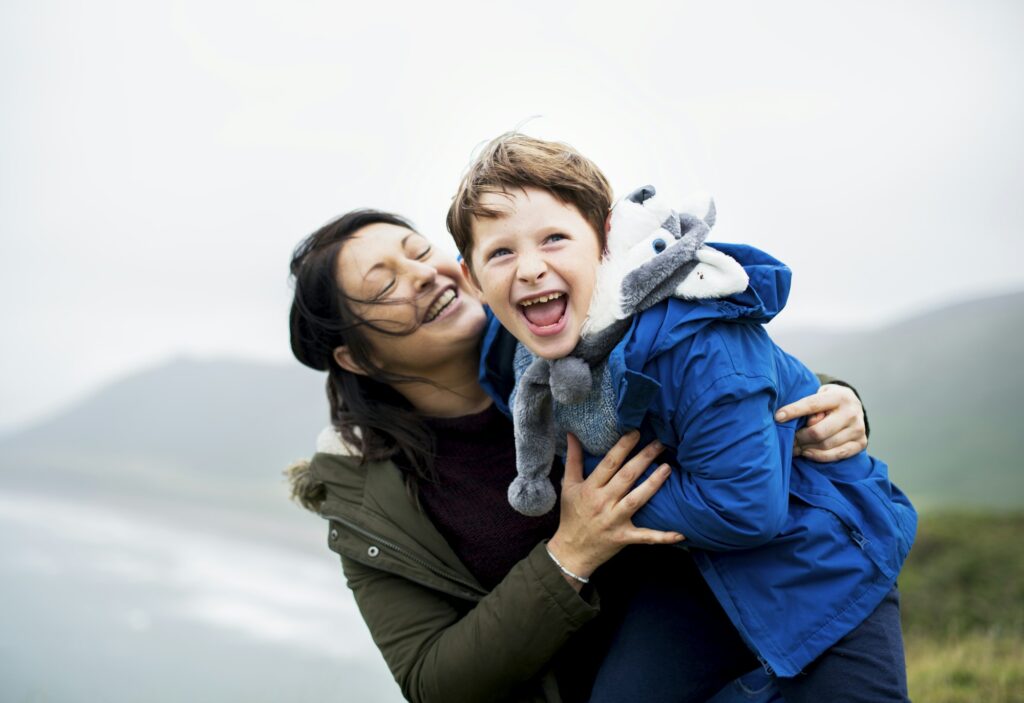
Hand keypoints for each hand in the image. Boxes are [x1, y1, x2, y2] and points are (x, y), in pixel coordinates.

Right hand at [546, 432, 684, 589]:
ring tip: (667, 468)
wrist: (570, 551)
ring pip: (637, 500)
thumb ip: (573, 459)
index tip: (636, 432)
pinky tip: (680, 533)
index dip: (623, 447)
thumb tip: (572, 435)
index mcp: (590, 488)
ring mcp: (614, 520)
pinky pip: (646, 537)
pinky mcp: (624, 537)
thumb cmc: (571, 515)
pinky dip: (663, 536)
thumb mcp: (569, 486)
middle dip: (643, 458)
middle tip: (659, 443)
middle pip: (626, 477)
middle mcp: (603, 502)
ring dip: (653, 484)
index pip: (608, 463)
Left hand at [774, 384, 866, 461]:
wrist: (853, 404)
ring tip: (794, 447)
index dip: (793, 411)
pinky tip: (807, 453)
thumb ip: (811, 404)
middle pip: (818, 432)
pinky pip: (837, 455)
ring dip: (806, 448)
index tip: (777, 417)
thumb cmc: (829, 400)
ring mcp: (858, 429)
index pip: (812, 405)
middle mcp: (851, 413)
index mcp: (839, 396)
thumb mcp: (820, 394)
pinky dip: (819, 456)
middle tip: (788, 439)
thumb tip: (804, 423)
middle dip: (799, 437)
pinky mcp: (861, 443)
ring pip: (825, 445)